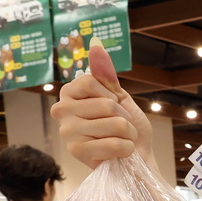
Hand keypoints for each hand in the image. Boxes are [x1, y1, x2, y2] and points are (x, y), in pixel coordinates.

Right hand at [50, 41, 152, 168]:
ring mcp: (67, 133)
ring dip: (129, 134)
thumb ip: (106, 74)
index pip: (92, 82)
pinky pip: (114, 144)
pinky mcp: (77, 153)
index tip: (114, 107)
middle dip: (125, 118)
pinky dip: (127, 148)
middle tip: (122, 128)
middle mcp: (61, 111)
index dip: (113, 96)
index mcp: (69, 94)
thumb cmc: (128, 128)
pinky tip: (121, 153)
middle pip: (106, 105)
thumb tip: (96, 43)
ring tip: (122, 140)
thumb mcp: (120, 97)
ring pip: (114, 124)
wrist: (139, 157)